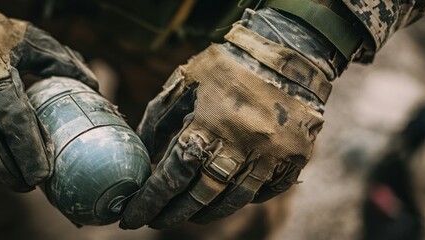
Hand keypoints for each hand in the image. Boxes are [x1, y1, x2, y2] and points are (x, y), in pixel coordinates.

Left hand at [120, 33, 324, 228]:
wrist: (287, 52)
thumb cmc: (226, 66)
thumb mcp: (184, 84)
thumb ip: (158, 120)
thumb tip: (141, 155)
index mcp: (208, 124)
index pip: (171, 176)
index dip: (149, 201)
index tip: (131, 216)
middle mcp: (240, 145)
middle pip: (200, 196)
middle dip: (172, 214)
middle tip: (156, 221)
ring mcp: (271, 155)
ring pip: (233, 200)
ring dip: (206, 213)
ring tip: (188, 216)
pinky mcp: (294, 159)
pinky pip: (264, 192)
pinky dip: (241, 199)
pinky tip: (224, 198)